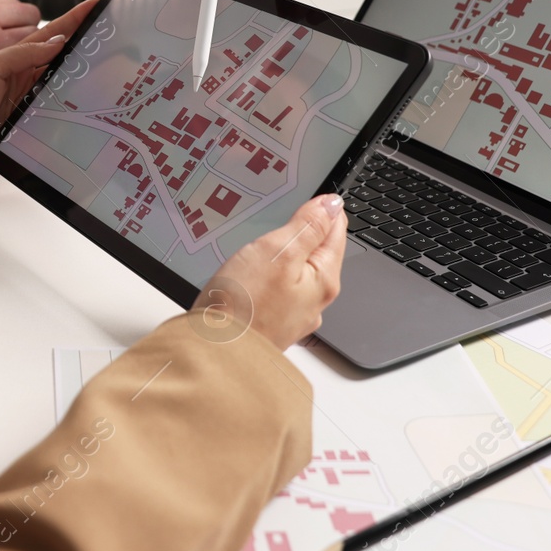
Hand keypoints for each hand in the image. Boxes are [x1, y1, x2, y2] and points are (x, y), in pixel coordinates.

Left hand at [0, 0, 97, 179]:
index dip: (74, 20)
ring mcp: (32, 102)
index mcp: (16, 59)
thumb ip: (23, 53)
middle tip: (115, 36)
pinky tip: (94, 107)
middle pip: (65, 60)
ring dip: (86, 79)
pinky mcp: (34, 127)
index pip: (52, 35)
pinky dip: (77, 111)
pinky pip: (62, 116)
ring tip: (113, 66)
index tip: (96, 6)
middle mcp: (27, 79)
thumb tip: (59, 41)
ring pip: (67, 87)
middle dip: (89, 48)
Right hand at [192, 194, 346, 350]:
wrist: (214, 353)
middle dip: (306, 233)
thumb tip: (332, 205)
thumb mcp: (277, 250)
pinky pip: (276, 292)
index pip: (336, 231)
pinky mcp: (269, 324)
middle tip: (293, 212)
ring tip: (273, 241)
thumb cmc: (243, 305)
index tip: (311, 196)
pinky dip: (269, 278)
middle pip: (317, 253)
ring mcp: (291, 315)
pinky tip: (255, 276)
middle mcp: (313, 301)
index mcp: (323, 280)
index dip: (323, 208)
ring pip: (296, 274)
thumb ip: (308, 226)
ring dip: (285, 257)